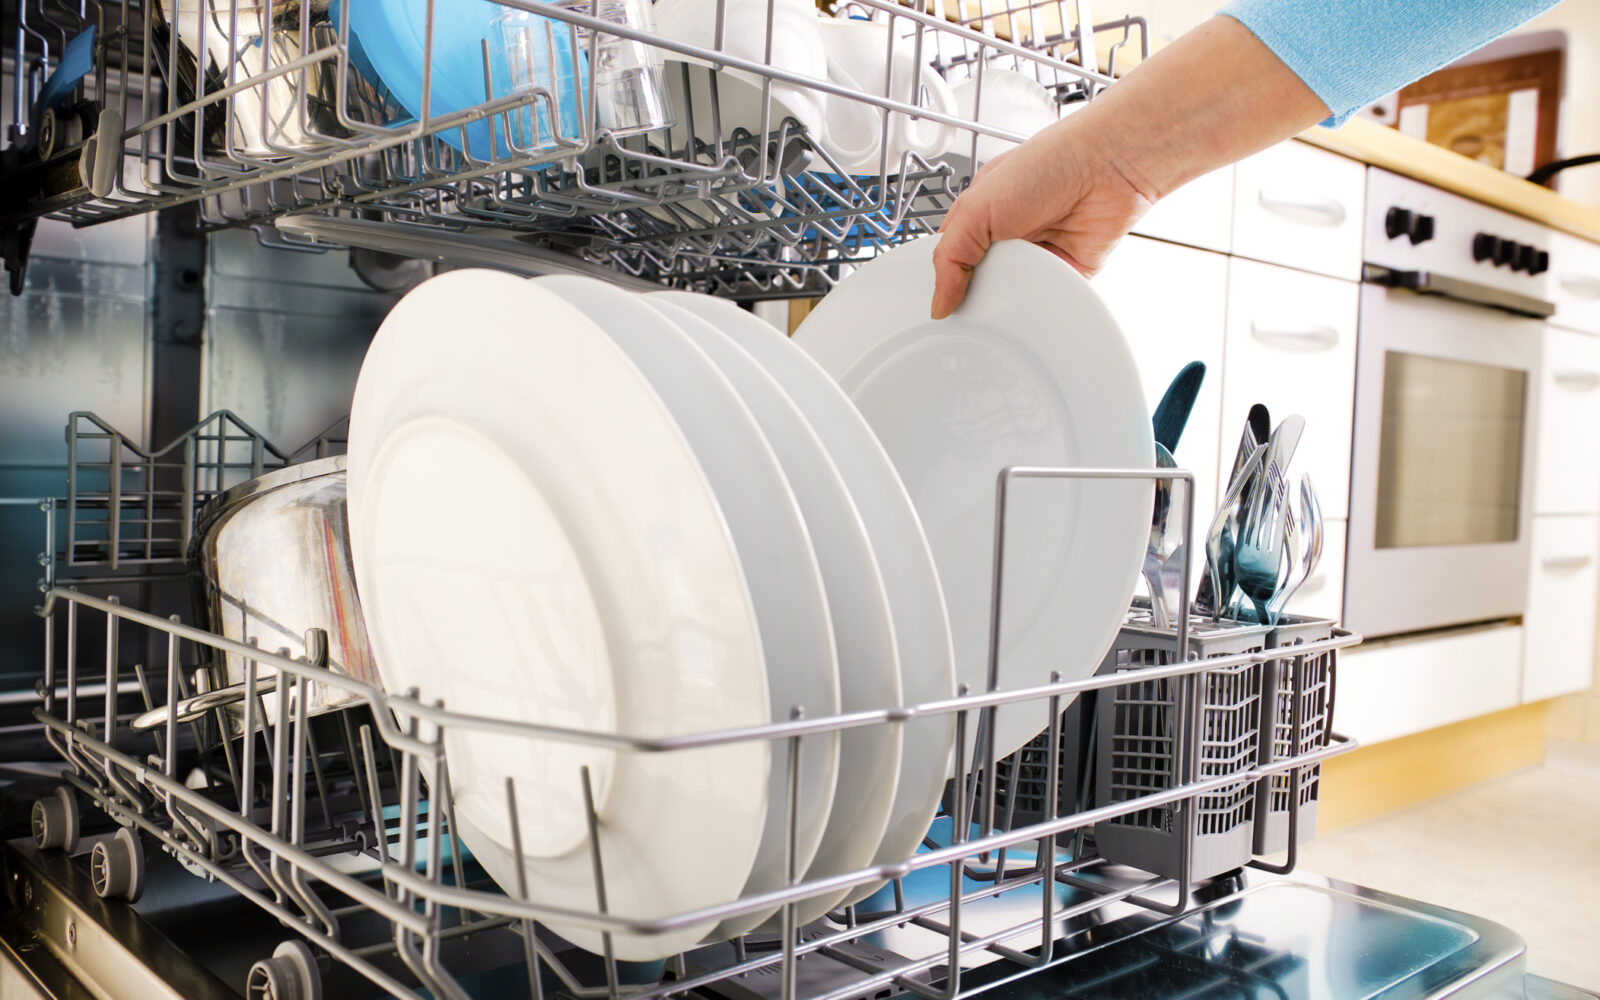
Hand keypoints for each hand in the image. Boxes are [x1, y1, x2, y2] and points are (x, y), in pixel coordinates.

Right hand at [930, 117, 1154, 318]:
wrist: (1107, 167)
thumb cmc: (1049, 163)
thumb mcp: (976, 207)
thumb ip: (950, 256)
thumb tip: (940, 302)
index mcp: (981, 213)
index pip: (952, 257)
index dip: (943, 280)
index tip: (939, 304)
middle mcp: (1010, 234)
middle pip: (981, 282)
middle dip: (977, 293)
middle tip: (974, 301)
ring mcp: (1039, 253)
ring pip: (1013, 295)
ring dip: (1011, 296)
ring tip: (1012, 286)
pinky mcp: (1068, 270)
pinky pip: (1049, 298)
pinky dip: (1044, 300)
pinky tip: (1039, 290)